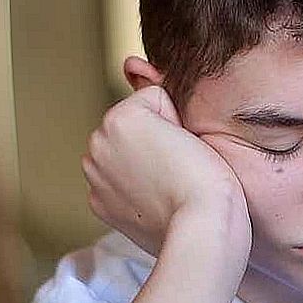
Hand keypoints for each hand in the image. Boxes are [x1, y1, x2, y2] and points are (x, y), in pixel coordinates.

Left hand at [81, 85, 249, 260]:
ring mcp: (96, 177)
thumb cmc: (207, 181)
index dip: (177, 120)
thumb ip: (158, 98)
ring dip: (140, 163)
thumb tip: (133, 70)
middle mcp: (98, 144)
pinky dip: (132, 189)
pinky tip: (155, 200)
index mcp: (119, 118)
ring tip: (168, 183)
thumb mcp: (191, 123)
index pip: (155, 100)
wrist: (201, 233)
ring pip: (123, 154)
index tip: (187, 145)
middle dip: (152, 139)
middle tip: (179, 165)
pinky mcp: (99, 204)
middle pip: (133, 126)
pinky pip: (117, 183)